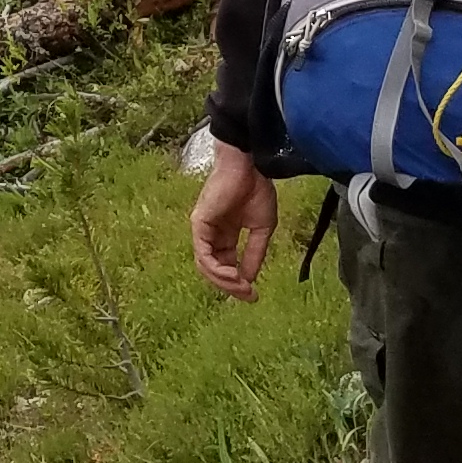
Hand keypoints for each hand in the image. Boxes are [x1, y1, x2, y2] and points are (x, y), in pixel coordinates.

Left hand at [191, 146, 277, 301]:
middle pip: (214, 270)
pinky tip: (232, 275)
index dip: (238, 282)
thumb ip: (254, 253)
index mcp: (226, 235)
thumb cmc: (257, 189)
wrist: (251, 166)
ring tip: (241, 286)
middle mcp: (212, 235)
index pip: (226, 266)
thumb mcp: (262, 228)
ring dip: (223, 281)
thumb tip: (249, 279)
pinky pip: (203, 253)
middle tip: (248, 296)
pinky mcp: (199, 223)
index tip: (254, 295)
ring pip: (206, 266)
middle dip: (231, 286)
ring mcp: (203, 229)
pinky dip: (216, 268)